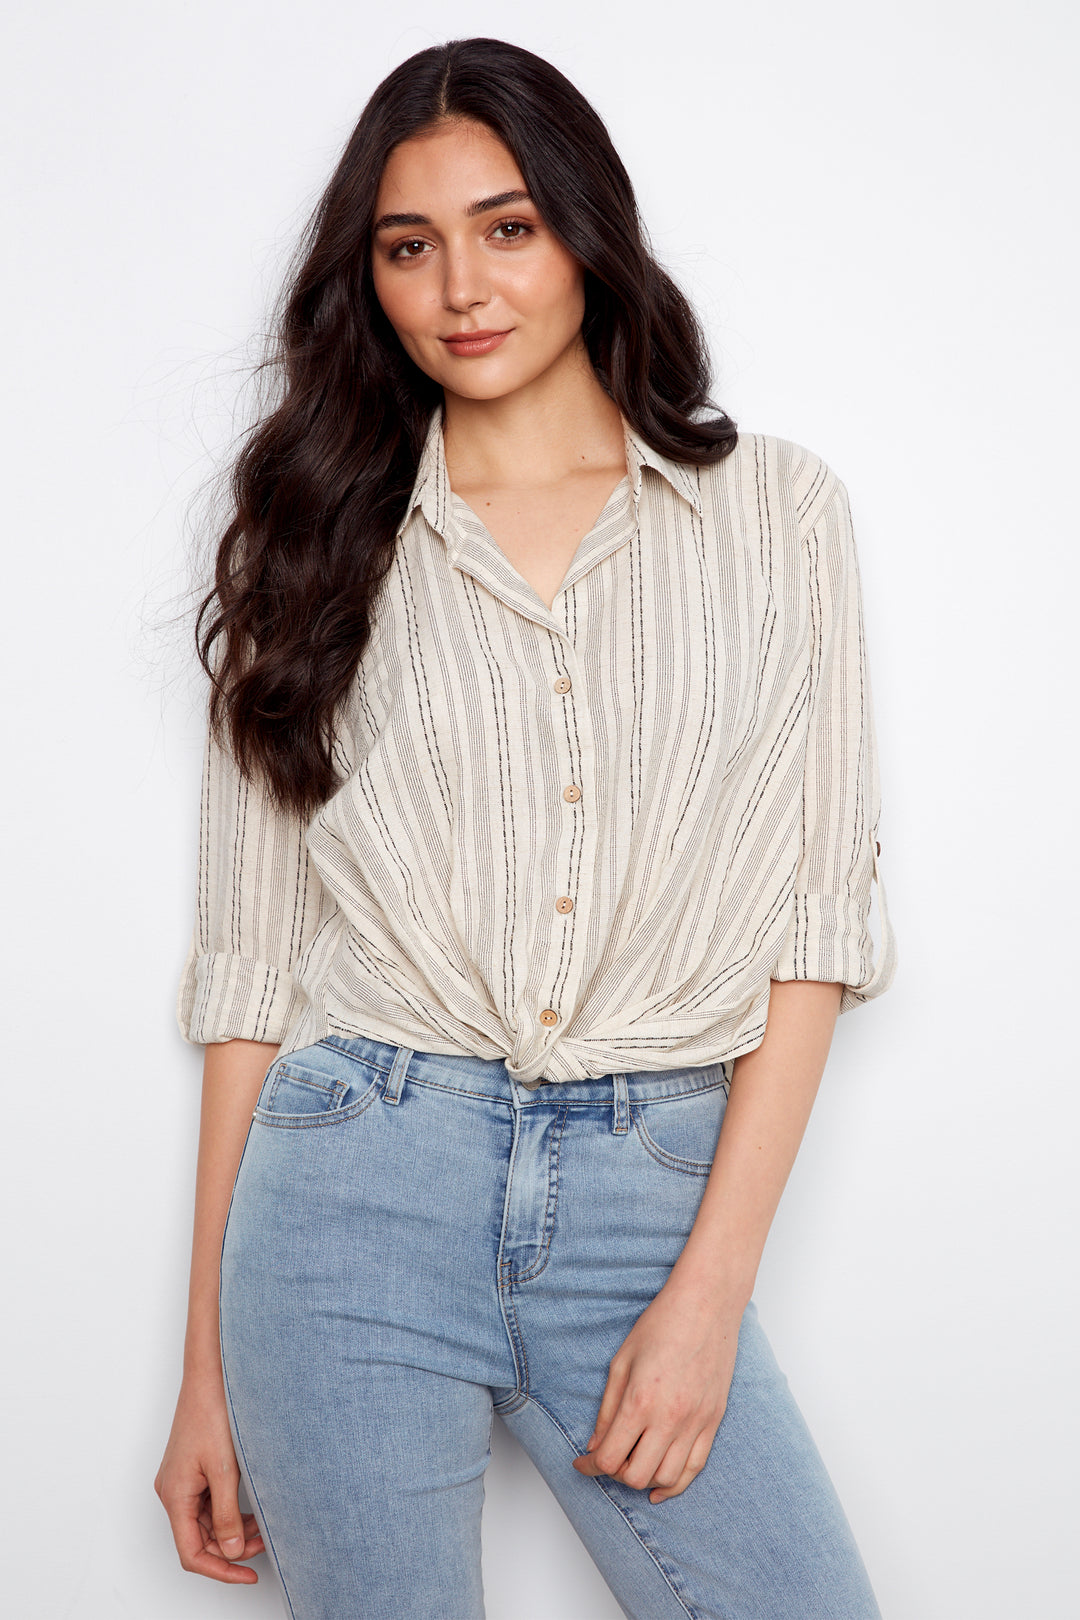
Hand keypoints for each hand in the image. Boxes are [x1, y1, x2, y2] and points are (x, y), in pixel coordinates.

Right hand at [154, 1370, 264, 1582]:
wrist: (209, 1376)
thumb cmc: (212, 1413)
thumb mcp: (225, 1470)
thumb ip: (228, 1515)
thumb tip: (231, 1551)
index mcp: (174, 1496)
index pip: (192, 1553)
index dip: (220, 1570)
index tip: (247, 1575)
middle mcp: (173, 1492)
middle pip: (198, 1539)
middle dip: (230, 1548)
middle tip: (262, 1543)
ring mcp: (181, 1481)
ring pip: (205, 1522)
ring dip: (231, 1529)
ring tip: (261, 1526)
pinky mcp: (191, 1470)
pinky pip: (208, 1503)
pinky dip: (229, 1511)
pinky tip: (250, 1507)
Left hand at [571, 1274, 742, 1503]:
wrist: (706, 1305)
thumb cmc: (662, 1324)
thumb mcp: (621, 1361)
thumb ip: (607, 1409)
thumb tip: (596, 1446)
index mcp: (640, 1401)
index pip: (610, 1457)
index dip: (590, 1466)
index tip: (582, 1462)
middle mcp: (670, 1418)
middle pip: (636, 1475)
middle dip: (615, 1473)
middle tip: (607, 1459)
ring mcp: (696, 1422)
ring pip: (666, 1478)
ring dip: (644, 1479)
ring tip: (632, 1464)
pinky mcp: (713, 1421)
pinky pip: (695, 1469)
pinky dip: (675, 1485)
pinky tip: (658, 1485)